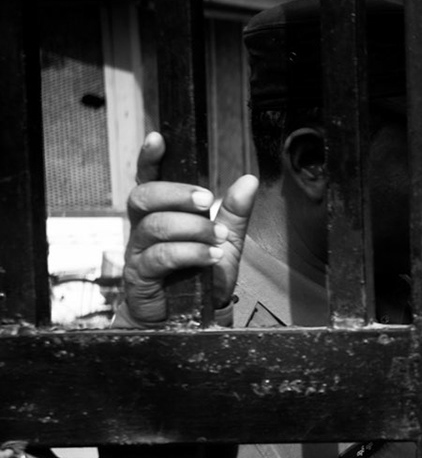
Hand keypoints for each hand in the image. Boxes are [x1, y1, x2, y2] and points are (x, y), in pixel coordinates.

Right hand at [120, 132, 257, 326]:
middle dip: (177, 193)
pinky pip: (160, 257)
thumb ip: (236, 212)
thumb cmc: (201, 276)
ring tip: (218, 240)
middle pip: (143, 197)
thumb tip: (249, 180)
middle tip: (208, 200)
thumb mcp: (226, 241)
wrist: (191, 318)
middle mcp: (143, 229)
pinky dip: (190, 253)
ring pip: (155, 226)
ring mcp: (137, 252)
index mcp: (161, 214)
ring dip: (192, 228)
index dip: (149, 159)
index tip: (158, 139)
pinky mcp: (139, 276)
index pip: (148, 181)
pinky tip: (210, 257)